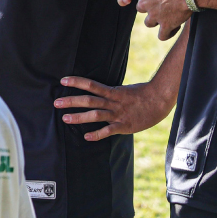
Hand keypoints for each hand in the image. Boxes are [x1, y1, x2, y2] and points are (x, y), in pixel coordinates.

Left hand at [54, 77, 174, 140]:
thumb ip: (110, 93)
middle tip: (56, 103)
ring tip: (65, 119)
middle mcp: (113, 102)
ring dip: (79, 117)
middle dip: (72, 101)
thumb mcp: (124, 90)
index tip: (62, 80)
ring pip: (96, 115)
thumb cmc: (142, 94)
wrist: (160, 100)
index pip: (91, 85)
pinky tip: (86, 137)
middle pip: (89, 100)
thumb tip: (97, 92)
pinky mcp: (125, 126)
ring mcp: (118, 114)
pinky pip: (109, 131)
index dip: (77, 82)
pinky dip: (98, 134)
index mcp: (113, 92)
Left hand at [133, 0, 190, 40]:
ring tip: (168, 17)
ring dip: (157, 21)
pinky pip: (162, 35)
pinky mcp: (165, 25)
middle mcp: (144, 3)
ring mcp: (154, 16)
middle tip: (163, 5)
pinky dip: (167, 33)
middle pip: (141, 9)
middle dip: (150, 8)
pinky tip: (174, 28)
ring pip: (149, 23)